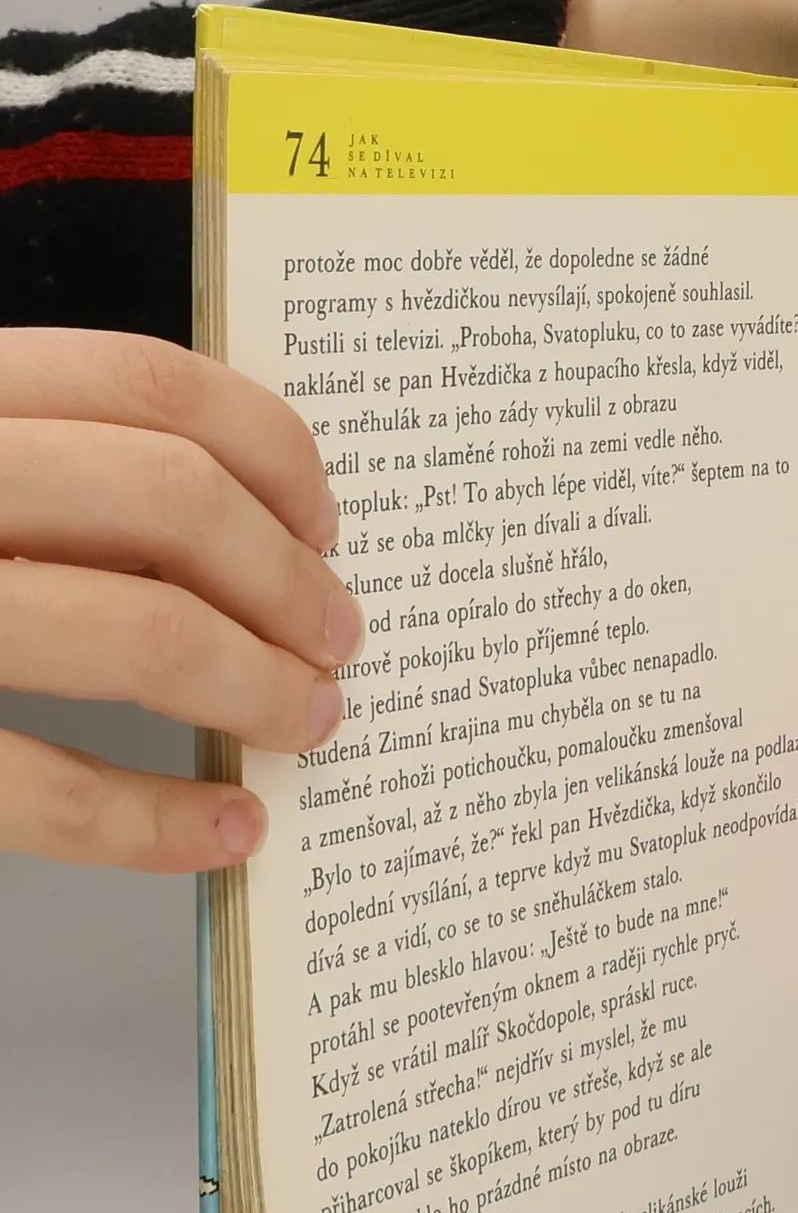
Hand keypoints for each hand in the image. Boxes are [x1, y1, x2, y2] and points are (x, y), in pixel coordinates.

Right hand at [0, 330, 357, 870]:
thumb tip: (244, 524)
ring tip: (310, 722)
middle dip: (288, 581)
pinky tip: (229, 829)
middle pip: (169, 500)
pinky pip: (45, 791)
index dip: (273, 451)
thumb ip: (43, 463)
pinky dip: (164, 821)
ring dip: (258, 689)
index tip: (325, 522)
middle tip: (339, 639)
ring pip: (136, 635)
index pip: (145, 382)